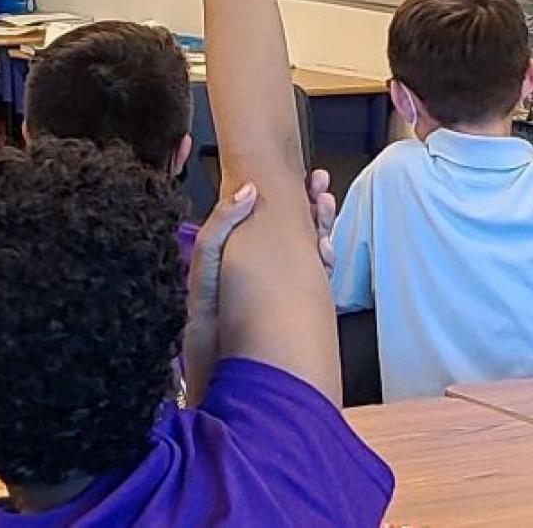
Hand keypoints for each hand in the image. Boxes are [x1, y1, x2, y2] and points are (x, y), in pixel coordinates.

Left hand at [192, 177, 333, 304]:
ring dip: (322, 225)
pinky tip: (325, 249)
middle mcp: (263, 257)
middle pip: (295, 223)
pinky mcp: (294, 295)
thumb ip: (223, 220)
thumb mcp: (208, 254)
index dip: (288, 192)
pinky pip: (318, 272)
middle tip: (320, 186)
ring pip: (310, 244)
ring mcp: (280, 277)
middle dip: (311, 203)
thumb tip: (248, 190)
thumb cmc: (207, 306)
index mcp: (240, 242)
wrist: (219, 353)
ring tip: (325, 208)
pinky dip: (325, 258)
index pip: (269, 210)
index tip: (303, 178)